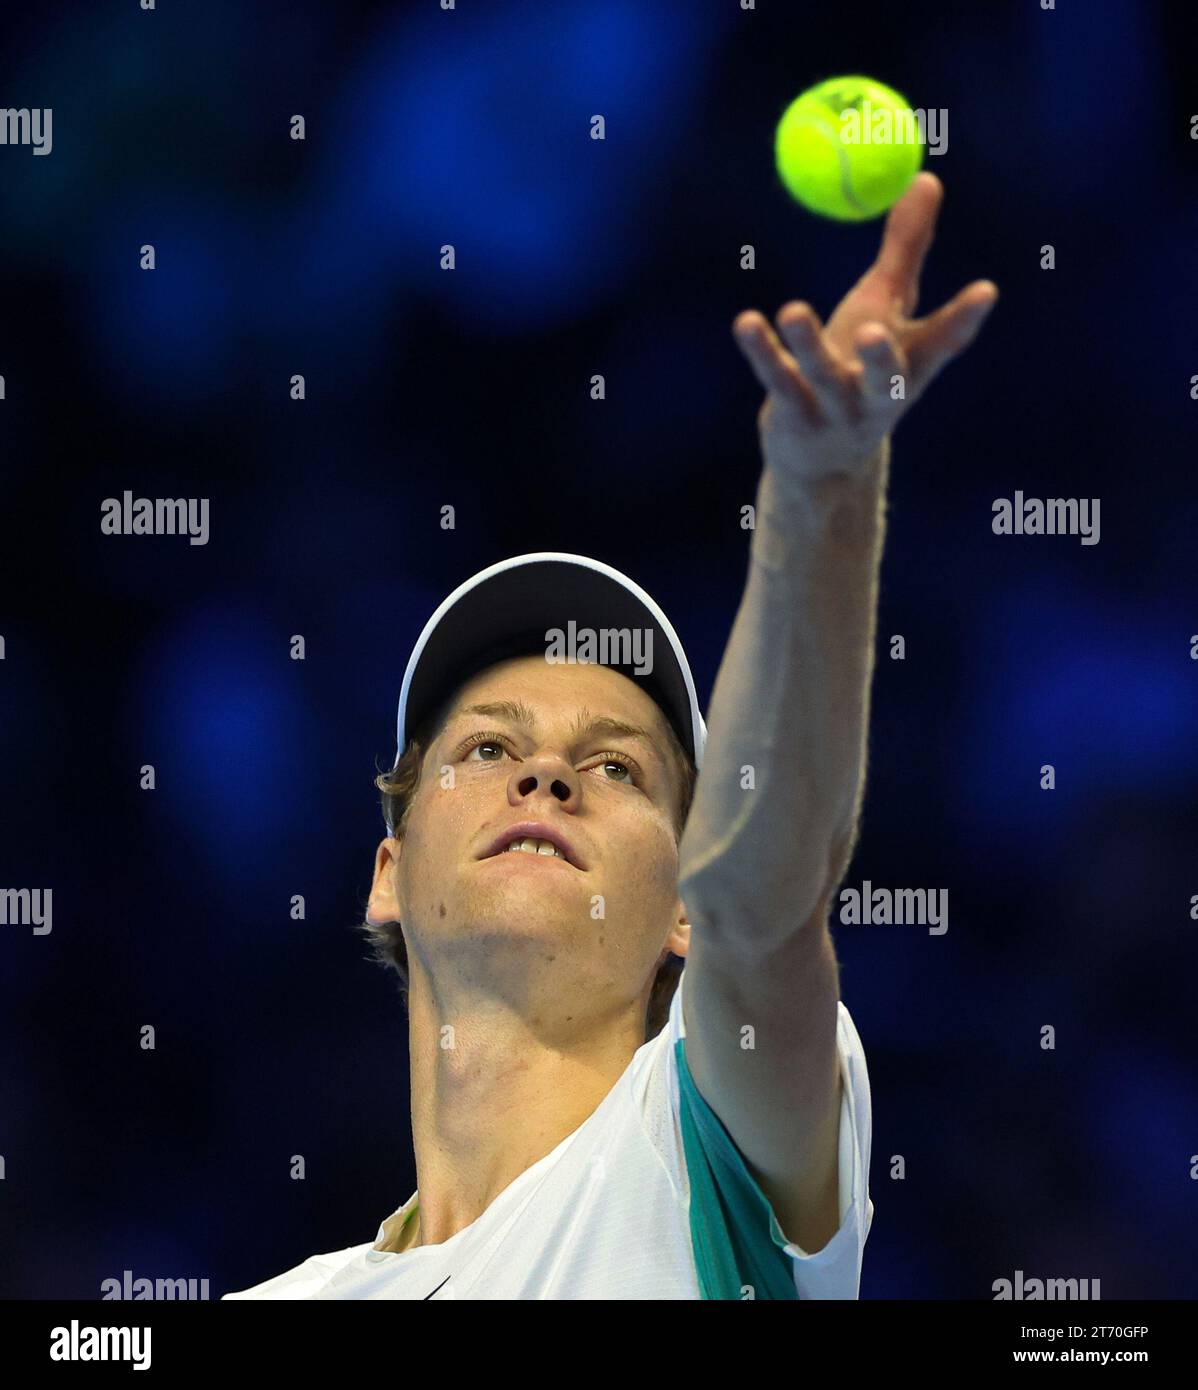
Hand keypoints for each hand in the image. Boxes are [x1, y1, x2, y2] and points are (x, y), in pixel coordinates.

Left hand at [733, 172, 997, 479]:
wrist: (824, 462)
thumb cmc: (861, 369)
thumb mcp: (887, 310)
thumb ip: (906, 250)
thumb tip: (926, 175)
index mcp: (911, 367)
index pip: (943, 344)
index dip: (964, 319)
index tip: (986, 291)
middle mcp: (878, 395)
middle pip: (886, 377)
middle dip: (882, 356)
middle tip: (876, 327)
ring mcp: (835, 411)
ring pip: (822, 378)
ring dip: (808, 345)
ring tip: (793, 309)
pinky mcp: (794, 417)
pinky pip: (777, 381)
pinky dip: (762, 351)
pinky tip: (748, 322)